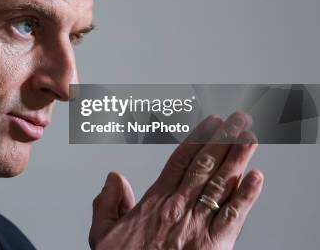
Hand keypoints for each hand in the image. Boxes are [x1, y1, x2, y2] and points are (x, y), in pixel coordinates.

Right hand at [89, 112, 262, 249]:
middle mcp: (178, 208)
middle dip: (224, 140)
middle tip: (239, 120)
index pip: (180, 161)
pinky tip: (256, 177)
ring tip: (250, 137)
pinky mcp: (214, 245)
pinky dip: (246, 196)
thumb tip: (114, 177)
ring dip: (238, 158)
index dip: (198, 139)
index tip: (211, 123)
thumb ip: (106, 203)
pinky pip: (233, 216)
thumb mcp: (102, 234)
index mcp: (154, 203)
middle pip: (205, 166)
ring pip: (221, 184)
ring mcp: (198, 225)